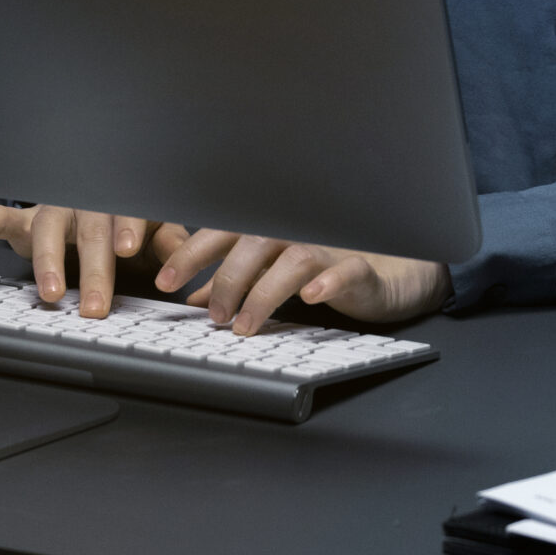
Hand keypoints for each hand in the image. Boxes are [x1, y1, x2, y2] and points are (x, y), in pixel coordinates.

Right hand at [0, 204, 181, 317]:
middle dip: (93, 269)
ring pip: (47, 227)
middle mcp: (87, 202)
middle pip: (88, 230)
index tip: (126, 250)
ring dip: (47, 261)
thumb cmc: (126, 225)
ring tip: (49, 293)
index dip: (126, 228)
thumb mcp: (154, 233)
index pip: (127, 212)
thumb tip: (185, 258)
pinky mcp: (26, 220)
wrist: (95, 206)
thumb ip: (169, 243)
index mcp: (123, 203)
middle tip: (95, 305)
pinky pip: (1, 218)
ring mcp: (54, 209)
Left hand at [150, 225, 451, 336]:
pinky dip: (326, 282)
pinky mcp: (360, 268)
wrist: (391, 269)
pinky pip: (344, 271)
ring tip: (245, 325)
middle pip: (254, 242)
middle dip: (226, 279)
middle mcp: (297, 230)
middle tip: (213, 316)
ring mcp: (330, 247)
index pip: (225, 232)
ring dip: (264, 292)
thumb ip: (238, 281)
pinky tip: (310, 297)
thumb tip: (195, 297)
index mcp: (271, 229)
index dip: (192, 253)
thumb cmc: (328, 265)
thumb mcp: (275, 274)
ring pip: (292, 259)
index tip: (163, 280)